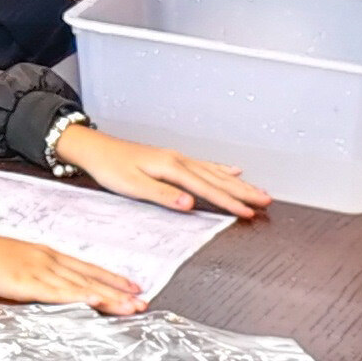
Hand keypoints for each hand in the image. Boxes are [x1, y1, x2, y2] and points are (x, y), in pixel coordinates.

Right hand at [0, 233, 147, 311]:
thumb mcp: (23, 257)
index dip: (113, 278)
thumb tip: (60, 281)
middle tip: (143, 302)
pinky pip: (58, 293)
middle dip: (118, 292)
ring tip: (130, 307)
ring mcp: (41, 272)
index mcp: (50, 255)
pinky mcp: (28, 284)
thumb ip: (43, 269)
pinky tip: (95, 301)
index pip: (89, 268)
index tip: (134, 286)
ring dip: (108, 298)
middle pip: (91, 278)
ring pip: (81, 287)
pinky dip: (79, 297)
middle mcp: (51, 262)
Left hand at [53, 120, 269, 216]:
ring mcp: (177, 158)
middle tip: (267, 201)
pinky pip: (205, 165)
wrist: (94, 148)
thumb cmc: (110, 167)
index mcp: (170, 168)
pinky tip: (232, 170)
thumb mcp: (132, 186)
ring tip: (258, 190)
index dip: (229, 202)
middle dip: (243, 191)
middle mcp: (178, 160)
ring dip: (238, 182)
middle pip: (217, 178)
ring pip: (215, 171)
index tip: (249, 213)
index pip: (206, 189)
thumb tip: (189, 204)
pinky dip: (222, 169)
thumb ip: (162, 196)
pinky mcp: (172, 159)